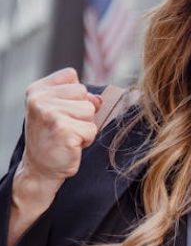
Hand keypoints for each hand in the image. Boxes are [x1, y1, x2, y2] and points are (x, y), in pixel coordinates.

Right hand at [19, 67, 101, 187]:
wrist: (40, 169)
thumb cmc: (51, 137)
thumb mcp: (58, 110)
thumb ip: (77, 97)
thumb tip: (98, 100)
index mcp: (36, 90)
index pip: (71, 75)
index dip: (73, 95)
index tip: (60, 112)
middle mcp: (40, 99)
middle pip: (83, 92)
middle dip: (81, 112)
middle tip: (64, 127)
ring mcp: (51, 114)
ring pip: (90, 110)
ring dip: (84, 126)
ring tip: (68, 135)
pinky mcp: (64, 131)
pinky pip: (92, 129)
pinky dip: (86, 140)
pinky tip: (70, 145)